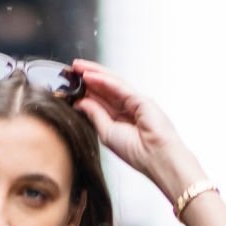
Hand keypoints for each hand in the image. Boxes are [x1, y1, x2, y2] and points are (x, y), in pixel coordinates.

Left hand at [68, 59, 189, 183]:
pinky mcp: (140, 99)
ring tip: (77, 67)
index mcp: (119, 119)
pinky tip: (90, 76)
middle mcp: (127, 107)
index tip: (69, 84)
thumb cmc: (136, 152)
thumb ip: (94, 115)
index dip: (84, 90)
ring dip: (94, 73)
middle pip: (104, 87)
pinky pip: (119, 87)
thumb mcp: (106, 133)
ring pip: (111, 83)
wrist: (155, 158)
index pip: (99, 100)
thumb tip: (80, 103)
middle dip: (87, 77)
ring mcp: (134, 101)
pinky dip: (104, 80)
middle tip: (70, 69)